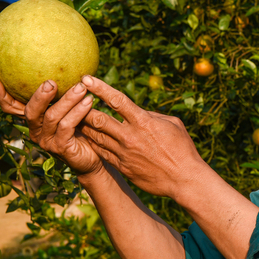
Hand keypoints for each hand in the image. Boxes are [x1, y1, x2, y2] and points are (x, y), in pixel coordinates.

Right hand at [0, 78, 103, 176]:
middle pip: (30, 111)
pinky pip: (67, 126)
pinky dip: (78, 112)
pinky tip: (89, 101)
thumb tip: (67, 65)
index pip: (11, 108)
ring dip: (68, 99)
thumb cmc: (82, 128)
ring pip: (52, 116)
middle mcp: (36, 131)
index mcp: (34, 120)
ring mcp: (47, 141)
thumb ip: (63, 93)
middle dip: (40, 95)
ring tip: (81, 87)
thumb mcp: (70, 108)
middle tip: (51, 82)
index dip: (0, 96)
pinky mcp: (61, 148)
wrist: (94, 156)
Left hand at [79, 76, 206, 198]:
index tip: (86, 79)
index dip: (100, 88)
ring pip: (96, 136)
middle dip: (83, 108)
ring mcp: (124, 153)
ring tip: (75, 117)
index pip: (117, 100)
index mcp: (143, 122)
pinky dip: (92, 142)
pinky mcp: (122, 167)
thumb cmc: (182, 149)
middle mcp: (130, 136)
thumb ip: (152, 115)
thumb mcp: (172, 124)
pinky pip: (101, 152)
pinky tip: (87, 136)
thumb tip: (137, 112)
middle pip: (98, 119)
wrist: (184, 179)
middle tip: (75, 100)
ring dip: (84, 125)